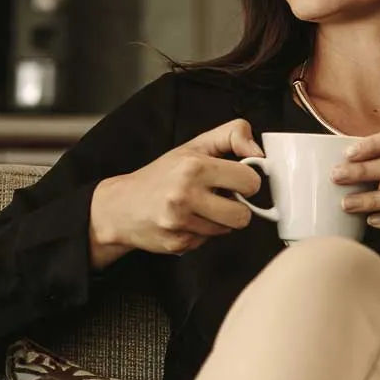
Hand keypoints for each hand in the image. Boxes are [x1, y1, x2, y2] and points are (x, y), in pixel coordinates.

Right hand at [89, 119, 262, 267]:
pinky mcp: (178, 244)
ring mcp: (180, 223)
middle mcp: (185, 195)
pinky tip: (185, 221)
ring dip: (218, 220)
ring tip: (198, 207)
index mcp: (194, 167)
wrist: (120, 206)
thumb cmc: (161, 175)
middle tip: (219, 197)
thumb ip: (231, 136)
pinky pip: (208, 242)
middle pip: (243, 215)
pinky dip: (201, 233)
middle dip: (236, 207)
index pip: (250, 181)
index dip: (247, 181)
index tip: (236, 180)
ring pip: (227, 230)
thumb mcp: (194, 145)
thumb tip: (259, 151)